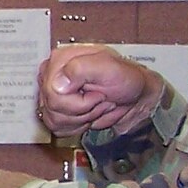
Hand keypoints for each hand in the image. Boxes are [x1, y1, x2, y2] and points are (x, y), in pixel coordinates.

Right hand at [36, 44, 162, 136]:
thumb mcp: (109, 68)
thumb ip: (81, 69)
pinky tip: (89, 113)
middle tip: (99, 98)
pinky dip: (77, 126)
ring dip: (82, 117)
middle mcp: (53, 76)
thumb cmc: (126, 79)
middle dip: (82, 109)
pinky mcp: (57, 111)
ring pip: (54, 119)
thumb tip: (57, 84)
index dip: (76, 100)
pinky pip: (56, 127)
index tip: (96, 93)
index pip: (52, 91)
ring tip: (96, 104)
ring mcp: (54, 95)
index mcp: (60, 60)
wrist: (135, 97)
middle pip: (53, 106)